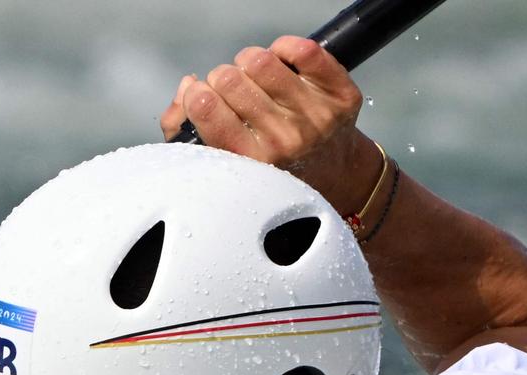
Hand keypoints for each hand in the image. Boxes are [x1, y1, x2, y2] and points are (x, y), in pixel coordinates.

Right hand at [159, 36, 383, 217]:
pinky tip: (283, 65)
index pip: (206, 107)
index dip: (198, 94)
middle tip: (234, 93)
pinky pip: (304, 51)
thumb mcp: (225, 161)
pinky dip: (286, 48)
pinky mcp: (340, 97)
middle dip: (224, 79)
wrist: (332, 174)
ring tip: (256, 78)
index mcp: (252, 163)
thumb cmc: (270, 164)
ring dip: (251, 62)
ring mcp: (316, 119)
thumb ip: (186, 128)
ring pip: (261, 60)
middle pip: (230, 79)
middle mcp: (285, 143)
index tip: (204, 97)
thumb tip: (188, 87)